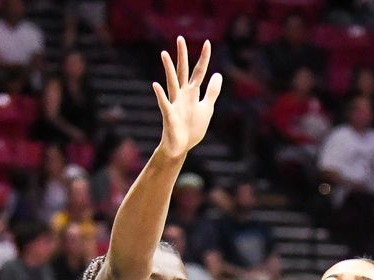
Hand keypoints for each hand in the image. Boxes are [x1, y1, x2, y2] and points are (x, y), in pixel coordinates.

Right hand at [153, 37, 221, 158]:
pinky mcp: (169, 116)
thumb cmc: (192, 128)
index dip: (204, 58)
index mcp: (192, 93)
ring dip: (168, 69)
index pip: (199, 72)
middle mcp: (182, 95)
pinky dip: (160, 95)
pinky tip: (155, 85)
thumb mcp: (206, 108)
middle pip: (182, 72)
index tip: (208, 42)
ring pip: (172, 83)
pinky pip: (164, 103)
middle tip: (180, 38)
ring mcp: (174, 104)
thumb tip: (218, 74)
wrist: (180, 147)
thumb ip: (212, 91)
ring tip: (164, 54)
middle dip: (182, 56)